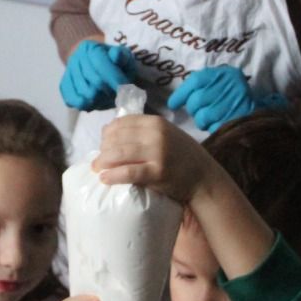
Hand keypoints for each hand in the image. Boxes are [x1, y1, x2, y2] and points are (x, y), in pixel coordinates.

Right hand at [60, 39, 135, 110]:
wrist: (97, 67)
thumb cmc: (115, 64)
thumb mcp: (123, 57)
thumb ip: (122, 56)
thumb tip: (115, 55)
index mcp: (90, 48)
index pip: (101, 64)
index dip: (115, 79)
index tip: (126, 90)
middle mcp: (76, 57)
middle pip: (95, 82)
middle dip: (110, 92)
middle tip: (119, 96)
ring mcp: (68, 72)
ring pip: (85, 94)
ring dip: (100, 101)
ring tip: (108, 98)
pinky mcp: (64, 86)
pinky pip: (72, 100)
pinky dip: (85, 105)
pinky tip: (94, 104)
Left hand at [93, 113, 213, 203]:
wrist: (204, 177)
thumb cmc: (182, 157)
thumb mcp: (166, 135)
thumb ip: (143, 132)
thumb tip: (110, 132)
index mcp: (156, 122)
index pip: (122, 123)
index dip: (107, 134)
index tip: (103, 145)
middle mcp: (156, 134)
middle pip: (117, 137)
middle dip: (103, 149)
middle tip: (98, 161)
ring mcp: (157, 153)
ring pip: (119, 153)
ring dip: (102, 162)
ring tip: (97, 169)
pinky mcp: (157, 172)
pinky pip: (128, 172)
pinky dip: (113, 175)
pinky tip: (105, 178)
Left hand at [167, 65, 285, 131]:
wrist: (261, 116)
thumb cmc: (232, 98)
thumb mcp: (220, 84)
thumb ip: (202, 86)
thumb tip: (173, 102)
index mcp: (225, 74)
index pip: (196, 81)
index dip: (181, 94)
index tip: (172, 104)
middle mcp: (231, 86)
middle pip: (196, 100)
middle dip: (194, 109)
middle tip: (199, 111)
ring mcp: (235, 104)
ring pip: (202, 117)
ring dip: (202, 121)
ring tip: (210, 118)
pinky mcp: (237, 121)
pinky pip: (212, 128)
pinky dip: (212, 129)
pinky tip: (218, 124)